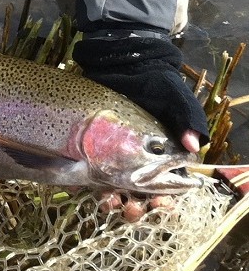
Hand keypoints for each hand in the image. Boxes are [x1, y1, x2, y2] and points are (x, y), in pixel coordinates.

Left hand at [74, 36, 208, 220]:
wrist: (118, 61)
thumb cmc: (153, 81)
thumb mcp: (174, 98)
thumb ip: (186, 120)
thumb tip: (194, 147)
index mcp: (158, 153)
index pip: (163, 185)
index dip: (162, 199)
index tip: (158, 204)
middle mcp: (133, 158)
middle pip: (134, 193)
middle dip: (134, 207)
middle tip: (130, 210)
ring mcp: (107, 155)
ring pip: (106, 188)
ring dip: (108, 200)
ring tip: (106, 202)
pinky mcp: (83, 149)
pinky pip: (78, 171)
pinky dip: (77, 182)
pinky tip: (76, 186)